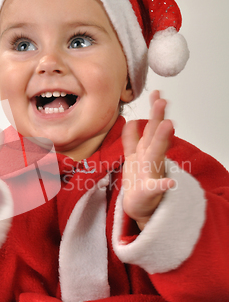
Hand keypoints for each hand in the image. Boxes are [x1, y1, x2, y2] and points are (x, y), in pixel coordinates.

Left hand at [121, 90, 174, 229]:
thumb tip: (132, 121)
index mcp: (146, 152)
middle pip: (154, 136)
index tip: (157, 94)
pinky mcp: (149, 192)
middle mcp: (151, 160)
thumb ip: (132, 140)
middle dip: (158, 119)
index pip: (151, 128)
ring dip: (162, 140)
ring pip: (156, 154)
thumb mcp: (134, 157)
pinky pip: (155, 189)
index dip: (153, 112)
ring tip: (169, 125)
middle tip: (162, 101)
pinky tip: (170, 183)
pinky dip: (163, 186)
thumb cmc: (139, 182)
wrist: (140, 207)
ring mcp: (152, 174)